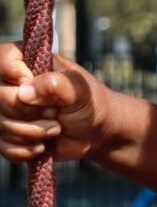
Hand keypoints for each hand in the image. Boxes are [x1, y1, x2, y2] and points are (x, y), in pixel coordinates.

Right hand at [0, 42, 110, 161]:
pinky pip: (3, 147)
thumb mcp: (80, 91)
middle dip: (30, 111)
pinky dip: (26, 150)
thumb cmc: (90, 104)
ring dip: (34, 132)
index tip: (33, 82)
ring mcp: (8, 111)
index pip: (4, 57)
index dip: (14, 73)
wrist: (96, 132)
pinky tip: (43, 146)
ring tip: (56, 128)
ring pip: (1, 125)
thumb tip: (25, 92)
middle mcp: (14, 85)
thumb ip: (55, 85)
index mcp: (30, 64)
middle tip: (55, 112)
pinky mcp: (9, 135)